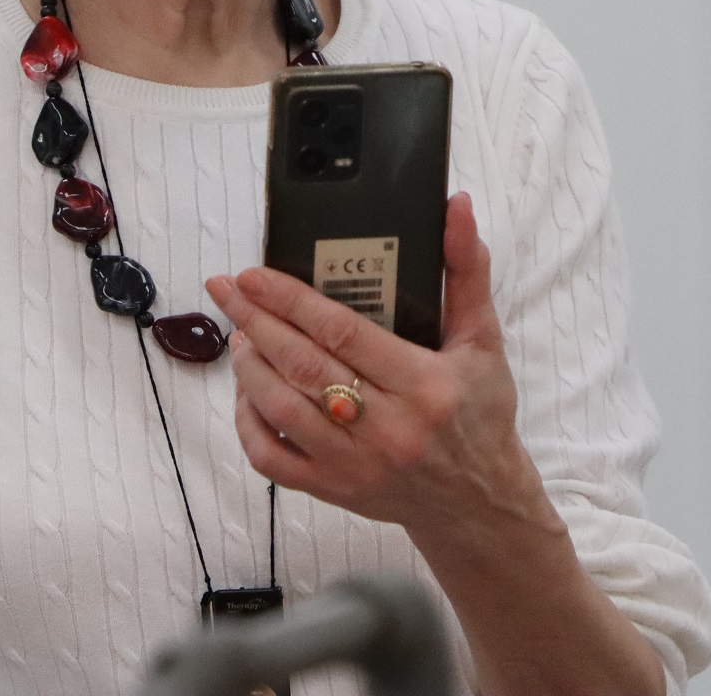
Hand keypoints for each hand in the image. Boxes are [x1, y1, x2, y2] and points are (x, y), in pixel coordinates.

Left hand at [204, 193, 552, 536]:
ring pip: (282, 411)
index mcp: (423, 385)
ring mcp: (355, 465)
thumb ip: (466, 273)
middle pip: (303, 366)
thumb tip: (456, 207)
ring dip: (250, 367)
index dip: (291, 300)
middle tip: (226, 290)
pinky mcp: (334, 491)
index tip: (253, 275)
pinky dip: (248, 423)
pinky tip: (246, 392)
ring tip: (238, 332)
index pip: (342, 333)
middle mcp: (387, 429)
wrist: (480, 504)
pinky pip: (272, 460)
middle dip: (256, 321)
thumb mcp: (483, 342)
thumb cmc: (479, 415)